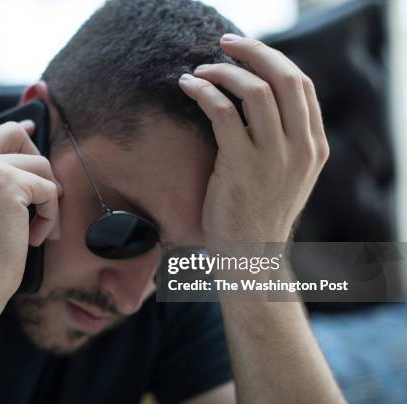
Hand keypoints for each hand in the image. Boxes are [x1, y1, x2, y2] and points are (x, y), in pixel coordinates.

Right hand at [0, 118, 60, 308]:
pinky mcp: (7, 181)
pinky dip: (52, 214)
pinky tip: (37, 238)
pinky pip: (49, 187)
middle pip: (10, 131)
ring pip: (37, 162)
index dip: (5, 127)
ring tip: (38, 229)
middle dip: (36, 156)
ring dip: (47, 197)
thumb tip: (27, 156)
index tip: (29, 131)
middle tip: (44, 190)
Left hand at [179, 33, 328, 243]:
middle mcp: (301, 148)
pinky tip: (187, 87)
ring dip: (223, 72)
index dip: (273, 61)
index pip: (302, 86)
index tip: (246, 53)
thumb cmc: (259, 214)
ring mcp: (274, 159)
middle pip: (284, 78)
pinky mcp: (241, 168)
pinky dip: (203, 92)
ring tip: (199, 70)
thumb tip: (256, 101)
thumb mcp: (286, 176)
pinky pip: (223, 114)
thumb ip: (283, 141)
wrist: (251, 259)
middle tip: (225, 44)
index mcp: (314, 147)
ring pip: (255, 91)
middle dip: (253, 52)